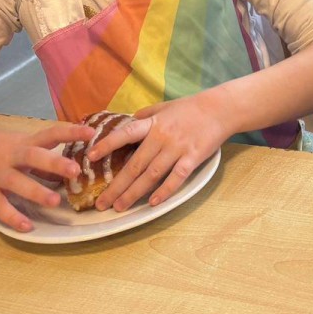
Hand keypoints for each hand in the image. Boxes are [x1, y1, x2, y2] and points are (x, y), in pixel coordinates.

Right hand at [0, 122, 92, 232]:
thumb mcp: (17, 146)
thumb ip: (41, 158)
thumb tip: (69, 169)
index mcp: (23, 142)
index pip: (50, 134)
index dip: (70, 132)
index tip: (91, 132)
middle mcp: (11, 156)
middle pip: (34, 157)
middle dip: (54, 163)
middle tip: (75, 170)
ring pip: (17, 182)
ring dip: (36, 192)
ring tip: (56, 201)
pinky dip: (12, 216)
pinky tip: (27, 226)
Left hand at [89, 91, 226, 211]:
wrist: (220, 109)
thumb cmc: (191, 108)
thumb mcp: (164, 106)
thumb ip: (146, 116)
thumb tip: (128, 121)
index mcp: (152, 124)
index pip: (125, 134)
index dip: (108, 145)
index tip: (91, 157)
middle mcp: (162, 137)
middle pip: (135, 165)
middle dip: (116, 186)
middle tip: (101, 203)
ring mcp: (177, 149)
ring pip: (151, 175)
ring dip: (133, 193)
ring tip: (119, 207)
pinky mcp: (192, 158)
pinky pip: (176, 178)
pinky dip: (164, 191)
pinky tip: (152, 203)